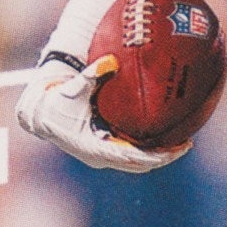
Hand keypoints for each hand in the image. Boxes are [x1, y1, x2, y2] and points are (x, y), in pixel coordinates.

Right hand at [15, 55, 191, 173]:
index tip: (176, 149)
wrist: (40, 113)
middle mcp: (99, 157)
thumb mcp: (75, 88)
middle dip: (163, 156)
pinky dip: (146, 152)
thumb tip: (110, 61)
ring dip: (157, 156)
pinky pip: (130, 157)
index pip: (133, 158)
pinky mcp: (103, 152)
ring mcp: (101, 157)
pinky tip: (162, 141)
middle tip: (186, 144)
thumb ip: (93, 74)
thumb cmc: (58, 100)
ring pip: (136, 163)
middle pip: (140, 164)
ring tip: (180, 144)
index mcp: (94, 146)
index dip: (156, 155)